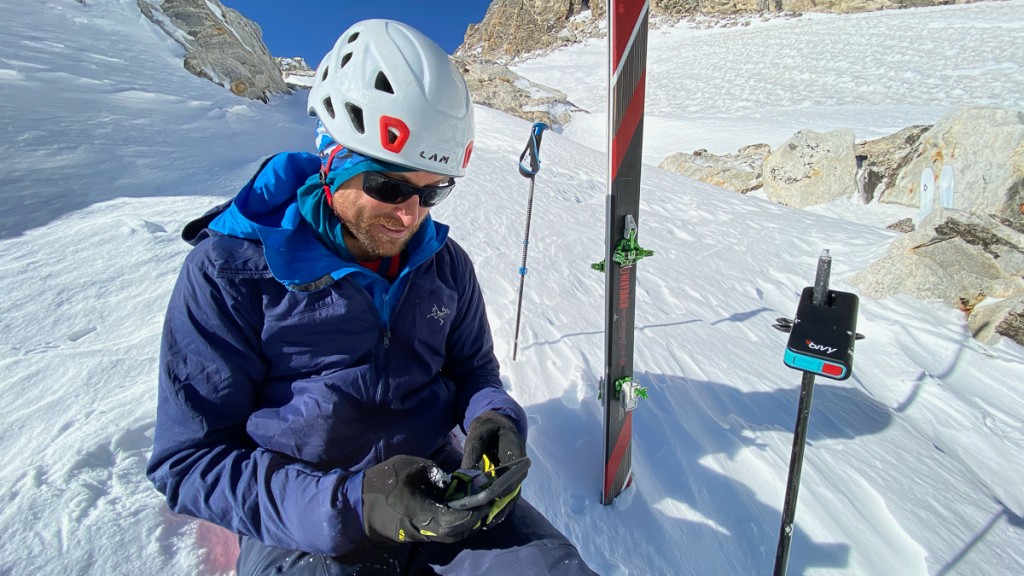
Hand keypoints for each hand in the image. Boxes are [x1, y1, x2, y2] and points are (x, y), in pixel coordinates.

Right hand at [361, 455, 487, 543]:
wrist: (354, 504)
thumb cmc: (381, 482)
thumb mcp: (409, 466)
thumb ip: (434, 472)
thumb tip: (450, 481)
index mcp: (422, 513)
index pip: (455, 521)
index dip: (473, 514)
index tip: (485, 503)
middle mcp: (422, 530)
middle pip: (455, 533)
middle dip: (472, 520)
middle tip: (484, 505)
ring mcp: (416, 535)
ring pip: (446, 535)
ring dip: (461, 524)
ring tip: (473, 507)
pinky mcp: (411, 535)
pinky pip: (436, 533)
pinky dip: (449, 524)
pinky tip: (455, 510)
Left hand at [460, 411, 527, 526]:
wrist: (497, 422)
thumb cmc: (488, 425)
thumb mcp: (478, 432)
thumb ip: (473, 451)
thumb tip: (464, 473)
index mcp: (515, 449)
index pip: (512, 473)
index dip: (502, 489)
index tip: (488, 500)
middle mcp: (519, 464)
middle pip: (513, 488)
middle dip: (500, 505)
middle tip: (485, 519)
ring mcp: (516, 473)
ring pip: (511, 494)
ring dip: (500, 509)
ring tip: (486, 523)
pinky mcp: (509, 478)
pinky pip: (507, 494)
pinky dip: (498, 505)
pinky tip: (487, 517)